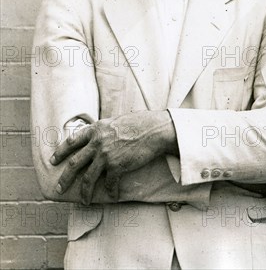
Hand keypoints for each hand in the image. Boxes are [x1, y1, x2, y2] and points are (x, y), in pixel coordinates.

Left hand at [50, 111, 177, 204]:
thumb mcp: (116, 121)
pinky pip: (110, 183)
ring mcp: (106, 155)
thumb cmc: (140, 123)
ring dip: (84, 192)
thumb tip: (100, 136)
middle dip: (65, 178)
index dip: (60, 152)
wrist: (155, 130)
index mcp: (96, 130)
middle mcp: (97, 143)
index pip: (71, 142)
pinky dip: (110, 192)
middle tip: (59, 187)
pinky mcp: (117, 166)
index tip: (53, 160)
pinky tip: (111, 198)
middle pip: (74, 163)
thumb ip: (104, 130)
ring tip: (83, 201)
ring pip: (88, 178)